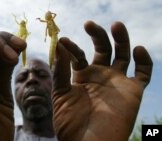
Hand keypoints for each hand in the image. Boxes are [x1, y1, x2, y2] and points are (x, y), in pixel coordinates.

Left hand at [52, 21, 152, 140]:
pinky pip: (143, 73)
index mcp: (82, 77)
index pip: (79, 55)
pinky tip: (137, 50)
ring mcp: (117, 82)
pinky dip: (144, 61)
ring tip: (115, 25)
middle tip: (89, 24)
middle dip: (98, 35)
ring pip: (123, 55)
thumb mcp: (60, 94)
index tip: (64, 41)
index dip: (72, 47)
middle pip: (103, 49)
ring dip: (121, 39)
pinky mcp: (133, 91)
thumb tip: (60, 45)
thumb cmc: (70, 124)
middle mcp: (100, 76)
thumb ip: (61, 71)